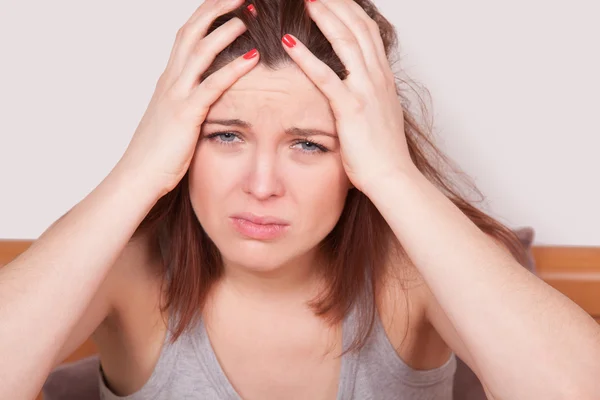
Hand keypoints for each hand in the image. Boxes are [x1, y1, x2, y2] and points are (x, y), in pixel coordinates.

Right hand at [117, 0, 258, 197]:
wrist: (137, 176)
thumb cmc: (156, 153)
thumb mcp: (171, 119)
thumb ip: (186, 102)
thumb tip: (200, 96)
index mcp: (168, 80)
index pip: (186, 35)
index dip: (206, 15)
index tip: (226, 2)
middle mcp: (170, 80)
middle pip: (192, 31)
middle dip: (216, 9)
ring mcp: (176, 95)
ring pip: (200, 51)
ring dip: (225, 29)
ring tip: (248, 14)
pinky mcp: (186, 114)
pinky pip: (212, 85)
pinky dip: (233, 68)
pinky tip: (253, 57)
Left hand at [281, 0, 413, 193]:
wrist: (393, 177)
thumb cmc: (382, 152)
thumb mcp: (378, 115)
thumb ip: (367, 96)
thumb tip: (356, 89)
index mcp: (383, 78)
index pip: (367, 31)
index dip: (350, 11)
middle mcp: (378, 77)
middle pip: (358, 27)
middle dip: (338, 3)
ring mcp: (367, 91)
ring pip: (346, 42)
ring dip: (326, 17)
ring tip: (306, 0)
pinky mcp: (351, 108)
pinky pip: (326, 77)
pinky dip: (306, 57)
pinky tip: (288, 42)